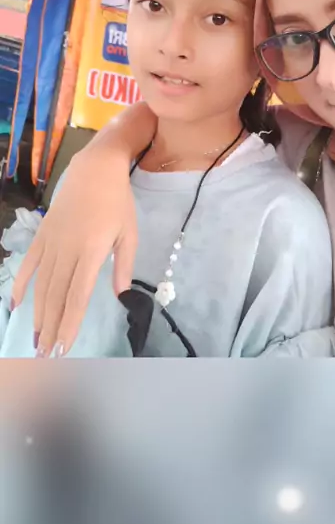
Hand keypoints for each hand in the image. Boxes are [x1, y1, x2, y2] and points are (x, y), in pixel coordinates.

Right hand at [11, 149, 137, 356]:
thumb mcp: (129, 233)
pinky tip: (15, 305)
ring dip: (38, 314)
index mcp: (92, 252)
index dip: (70, 323)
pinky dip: (21, 284)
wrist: (95, 168)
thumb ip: (124, 266)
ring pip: (41, 285)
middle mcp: (68, 251)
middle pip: (56, 296)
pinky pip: (29, 264)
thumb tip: (121, 296)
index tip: (64, 347)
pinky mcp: (43, 235)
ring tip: (35, 339)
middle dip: (51, 328)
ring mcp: (52, 242)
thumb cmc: (117, 202)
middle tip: (45, 355)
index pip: (78, 296)